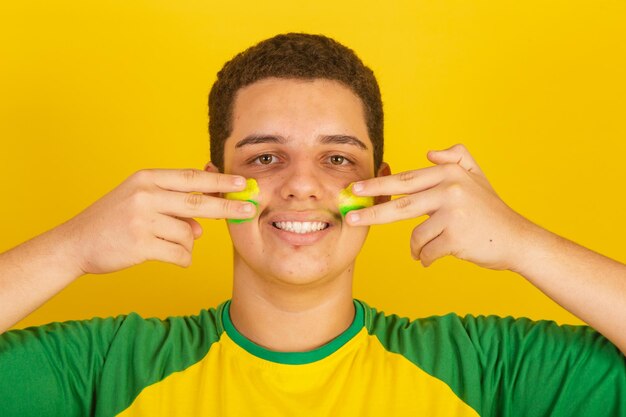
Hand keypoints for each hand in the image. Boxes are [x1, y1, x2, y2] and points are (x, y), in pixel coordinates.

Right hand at [59, 169, 254, 273]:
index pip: (191, 177)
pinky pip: (181, 253)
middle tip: (249, 208)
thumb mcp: (140, 199)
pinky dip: (181, 258)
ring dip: (187, 243)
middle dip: (228, 206)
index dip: (219, 181)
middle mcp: (145, 195)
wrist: (76, 243)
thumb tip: (204, 224)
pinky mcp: (141, 244)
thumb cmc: (113, 220)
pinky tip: (165, 255)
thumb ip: (173, 204)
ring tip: (164, 242)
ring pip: (190, 233)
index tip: (241, 182)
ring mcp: (142, 219)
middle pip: (198, 202)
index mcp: (147, 178)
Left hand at [346, 144, 531, 269]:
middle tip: (350, 219)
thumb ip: (457, 158)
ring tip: (430, 247)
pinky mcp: (456, 237)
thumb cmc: (491, 211)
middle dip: (371, 212)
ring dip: (418, 247)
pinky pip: (426, 252)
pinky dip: (428, 258)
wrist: (517, 239)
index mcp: (449, 173)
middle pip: (400, 204)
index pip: (405, 180)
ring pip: (415, 235)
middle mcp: (450, 189)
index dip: (378, 185)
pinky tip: (440, 255)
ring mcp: (454, 213)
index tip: (355, 189)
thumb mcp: (478, 177)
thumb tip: (429, 152)